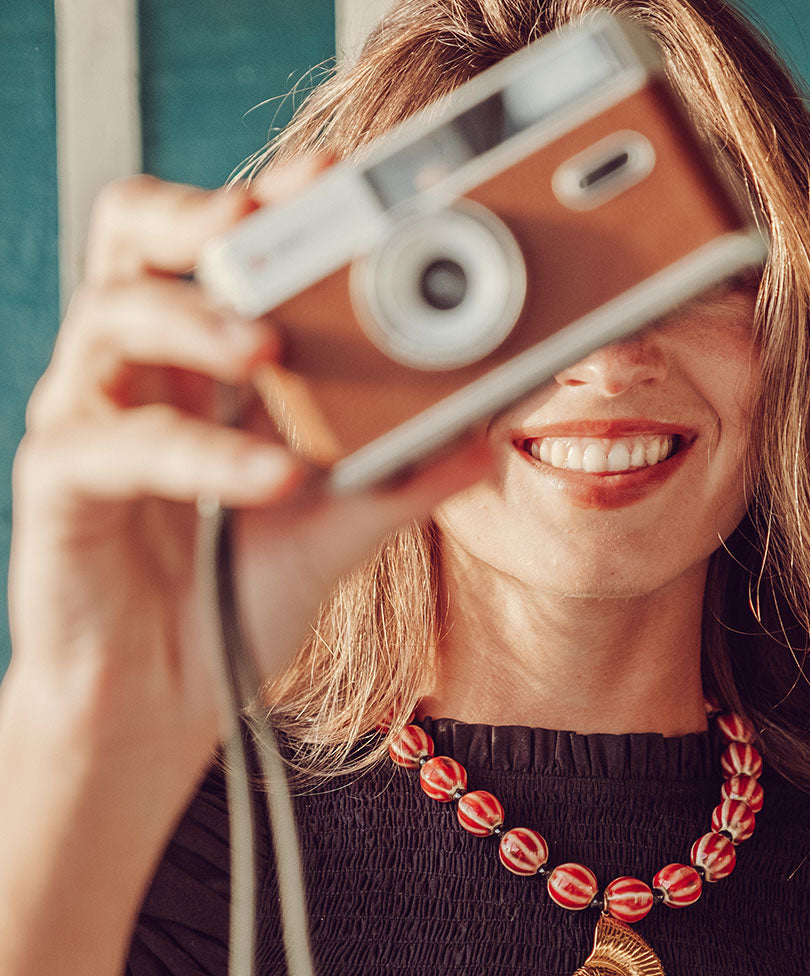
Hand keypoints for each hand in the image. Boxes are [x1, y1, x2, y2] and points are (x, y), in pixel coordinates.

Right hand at [10, 163, 489, 758]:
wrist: (163, 698)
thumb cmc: (234, 599)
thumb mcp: (335, 530)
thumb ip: (401, 479)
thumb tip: (489, 436)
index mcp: (199, 363)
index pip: (219, 244)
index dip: (273, 202)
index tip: (345, 182)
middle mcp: (138, 371)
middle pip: (131, 234)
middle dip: (201, 212)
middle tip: (270, 220)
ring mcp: (88, 419)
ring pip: (110, 318)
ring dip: (195, 319)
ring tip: (272, 346)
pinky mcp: (59, 487)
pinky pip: (115, 447)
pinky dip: (200, 454)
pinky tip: (274, 477)